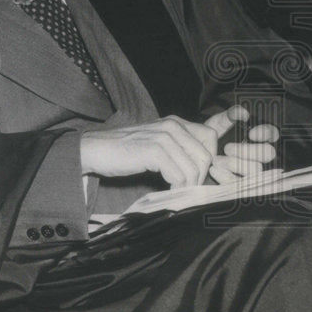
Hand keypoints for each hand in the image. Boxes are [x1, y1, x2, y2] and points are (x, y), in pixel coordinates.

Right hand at [81, 115, 219, 187]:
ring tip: (174, 189)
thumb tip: (205, 164)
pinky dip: (175, 187)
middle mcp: (172, 126)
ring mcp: (163, 136)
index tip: (209, 166)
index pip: (212, 132)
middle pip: (206, 156)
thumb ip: (179, 148)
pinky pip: (179, 175)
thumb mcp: (156, 144)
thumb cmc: (125, 152)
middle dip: (199, 177)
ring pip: (194, 168)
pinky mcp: (154, 150)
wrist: (94, 150)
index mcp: (175, 123)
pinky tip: (166, 188)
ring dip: (186, 185)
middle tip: (184, 186)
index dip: (217, 152)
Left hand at [204, 106, 279, 183]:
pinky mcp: (242, 186)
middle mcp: (259, 156)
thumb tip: (243, 112)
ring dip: (235, 163)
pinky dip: (226, 176)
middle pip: (268, 153)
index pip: (272, 133)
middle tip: (227, 148)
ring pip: (256, 169)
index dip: (265, 133)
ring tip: (216, 160)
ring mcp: (252, 172)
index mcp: (258, 138)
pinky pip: (241, 184)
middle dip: (248, 150)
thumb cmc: (211, 139)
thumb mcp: (217, 124)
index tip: (250, 134)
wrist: (195, 157)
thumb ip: (230, 115)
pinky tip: (214, 169)